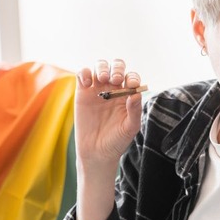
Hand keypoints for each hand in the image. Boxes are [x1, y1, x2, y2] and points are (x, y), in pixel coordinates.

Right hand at [74, 59, 142, 174]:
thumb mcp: (130, 127)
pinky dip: (85, 72)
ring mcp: (97, 90)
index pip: (132, 77)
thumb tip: (136, 93)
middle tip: (115, 79)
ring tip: (103, 78)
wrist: (97, 152)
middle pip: (116, 67)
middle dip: (117, 68)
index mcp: (128, 95)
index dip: (133, 77)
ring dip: (102, 68)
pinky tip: (88, 83)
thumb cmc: (117, 140)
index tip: (132, 84)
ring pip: (100, 67)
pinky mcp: (82, 93)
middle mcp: (114, 89)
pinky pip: (82, 74)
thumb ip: (135, 110)